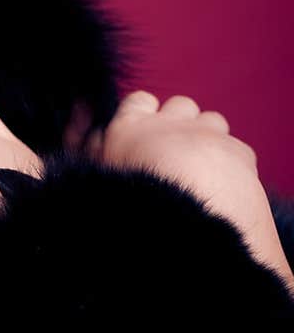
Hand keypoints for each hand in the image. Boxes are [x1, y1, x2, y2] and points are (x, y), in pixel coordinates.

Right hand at [85, 91, 293, 290]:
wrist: (188, 231)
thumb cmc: (135, 208)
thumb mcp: (102, 175)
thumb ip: (95, 152)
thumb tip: (93, 137)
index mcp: (130, 129)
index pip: (139, 101)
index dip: (143, 115)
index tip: (143, 135)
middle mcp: (170, 124)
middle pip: (179, 106)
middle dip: (180, 124)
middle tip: (175, 156)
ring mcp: (208, 135)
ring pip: (211, 120)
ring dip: (208, 138)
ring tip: (202, 172)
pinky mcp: (239, 152)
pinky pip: (237, 148)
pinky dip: (232, 163)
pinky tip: (224, 187)